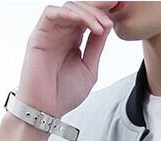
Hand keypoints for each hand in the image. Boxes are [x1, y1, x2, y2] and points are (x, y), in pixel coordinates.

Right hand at [16, 1, 117, 116]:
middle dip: (99, 6)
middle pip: (80, 8)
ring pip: (69, 8)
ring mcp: (50, 33)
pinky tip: (83, 22)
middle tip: (115, 6)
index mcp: (74, 40)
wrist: (46, 110)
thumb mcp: (89, 68)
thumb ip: (96, 46)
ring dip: (87, 13)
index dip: (104, 10)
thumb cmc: (65, 94)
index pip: (89, 18)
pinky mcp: (38, 35)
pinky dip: (68, 13)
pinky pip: (51, 13)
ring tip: (102, 26)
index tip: (121, 6)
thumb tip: (107, 25)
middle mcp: (62, 33)